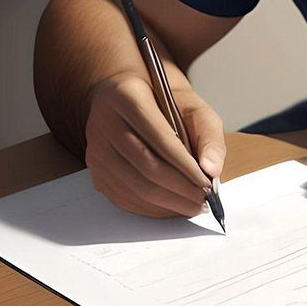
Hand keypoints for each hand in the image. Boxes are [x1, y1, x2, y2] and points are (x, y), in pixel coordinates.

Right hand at [84, 72, 225, 217]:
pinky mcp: (95, 169)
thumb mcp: (194, 106)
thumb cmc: (164, 101)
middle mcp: (104, 122)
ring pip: (134, 186)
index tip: (207, 184)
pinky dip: (151, 208)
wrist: (130, 98)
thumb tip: (212, 169)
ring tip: (192, 206)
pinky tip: (171, 207)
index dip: (187, 167)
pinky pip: (123, 197)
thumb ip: (208, 135)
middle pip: (146, 166)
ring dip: (168, 203)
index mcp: (128, 97)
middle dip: (180, 189)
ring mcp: (95, 148)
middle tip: (204, 201)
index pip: (161, 139)